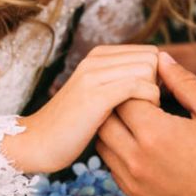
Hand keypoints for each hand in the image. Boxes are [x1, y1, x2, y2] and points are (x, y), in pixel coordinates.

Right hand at [8, 45, 159, 173]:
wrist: (37, 143)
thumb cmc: (73, 125)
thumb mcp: (97, 94)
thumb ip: (120, 80)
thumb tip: (158, 77)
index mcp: (98, 55)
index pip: (148, 52)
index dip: (156, 77)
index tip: (145, 100)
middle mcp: (95, 59)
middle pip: (151, 58)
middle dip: (157, 83)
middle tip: (145, 108)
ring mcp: (94, 75)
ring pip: (147, 70)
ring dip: (153, 95)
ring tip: (141, 115)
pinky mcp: (95, 96)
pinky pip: (138, 87)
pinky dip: (147, 103)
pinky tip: (139, 119)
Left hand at [96, 52, 195, 195]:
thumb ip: (184, 82)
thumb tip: (161, 59)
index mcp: (155, 132)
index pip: (123, 96)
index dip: (135, 86)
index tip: (152, 87)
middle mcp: (136, 159)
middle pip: (105, 120)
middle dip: (118, 105)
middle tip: (140, 102)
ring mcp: (133, 182)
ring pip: (103, 146)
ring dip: (115, 130)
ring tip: (139, 124)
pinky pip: (112, 169)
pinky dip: (120, 154)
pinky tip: (143, 148)